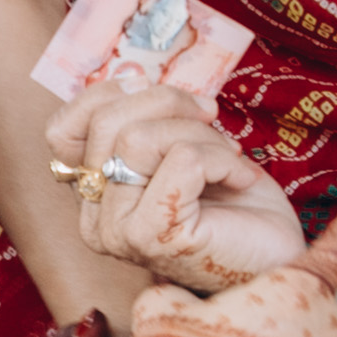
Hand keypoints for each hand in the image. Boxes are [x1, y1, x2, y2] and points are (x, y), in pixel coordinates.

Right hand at [43, 81, 300, 293]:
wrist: (274, 257)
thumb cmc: (234, 205)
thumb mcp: (180, 146)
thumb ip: (147, 120)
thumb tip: (136, 79)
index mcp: (93, 198)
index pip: (61, 132)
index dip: (108, 95)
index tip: (158, 91)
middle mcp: (95, 220)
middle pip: (106, 124)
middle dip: (169, 104)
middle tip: (211, 116)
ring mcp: (120, 232)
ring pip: (139, 138)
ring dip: (201, 134)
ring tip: (229, 157)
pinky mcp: (154, 237)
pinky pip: (182, 160)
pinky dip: (223, 158)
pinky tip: (241, 178)